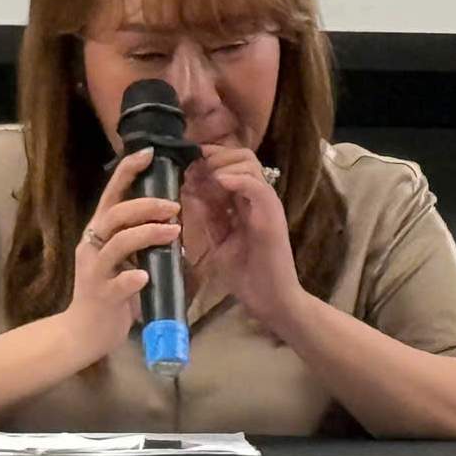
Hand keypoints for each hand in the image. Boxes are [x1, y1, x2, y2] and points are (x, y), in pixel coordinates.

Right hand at [64, 147, 180, 362]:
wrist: (83, 333)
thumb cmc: (109, 291)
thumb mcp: (123, 259)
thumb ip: (139, 238)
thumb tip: (173, 218)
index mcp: (99, 233)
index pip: (111, 195)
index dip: (128, 172)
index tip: (150, 153)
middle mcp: (92, 246)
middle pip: (115, 215)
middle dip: (146, 205)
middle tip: (175, 206)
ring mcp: (95, 272)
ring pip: (117, 245)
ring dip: (147, 234)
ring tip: (174, 232)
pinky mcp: (101, 297)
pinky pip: (117, 283)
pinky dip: (132, 277)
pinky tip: (146, 276)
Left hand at [182, 144, 302, 330]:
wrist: (270, 300)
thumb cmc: (246, 275)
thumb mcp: (218, 240)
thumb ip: (208, 215)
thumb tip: (189, 189)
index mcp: (245, 201)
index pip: (231, 163)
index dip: (208, 157)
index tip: (184, 160)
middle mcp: (258, 197)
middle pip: (241, 155)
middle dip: (214, 155)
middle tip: (191, 165)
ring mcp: (267, 203)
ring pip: (249, 163)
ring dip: (223, 164)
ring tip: (204, 175)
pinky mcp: (271, 215)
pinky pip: (256, 186)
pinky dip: (237, 179)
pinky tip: (219, 181)